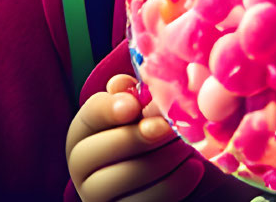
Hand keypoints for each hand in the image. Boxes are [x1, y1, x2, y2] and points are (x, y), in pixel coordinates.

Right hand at [66, 74, 204, 201]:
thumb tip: (121, 85)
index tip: (133, 106)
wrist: (181, 175)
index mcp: (83, 134)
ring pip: (121, 178)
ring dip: (159, 159)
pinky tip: (194, 168)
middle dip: (135, 137)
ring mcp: (97, 197)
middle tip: (167, 127)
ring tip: (186, 145)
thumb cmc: (158, 136)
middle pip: (96, 151)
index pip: (88, 117)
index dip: (107, 109)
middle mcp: (82, 168)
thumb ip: (132, 97)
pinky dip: (172, 184)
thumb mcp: (144, 113)